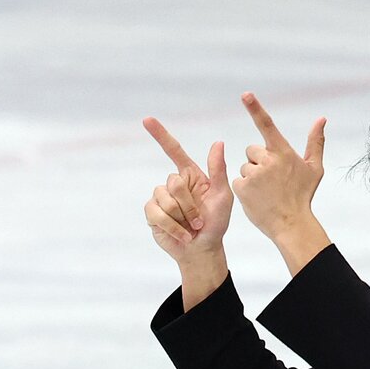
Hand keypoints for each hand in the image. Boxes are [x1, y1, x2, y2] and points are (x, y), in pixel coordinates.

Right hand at [141, 118, 231, 261]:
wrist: (203, 249)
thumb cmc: (217, 223)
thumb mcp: (222, 196)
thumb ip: (218, 171)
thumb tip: (218, 142)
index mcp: (191, 176)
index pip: (174, 151)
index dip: (160, 135)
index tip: (147, 119)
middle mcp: (174, 184)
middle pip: (173, 182)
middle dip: (188, 205)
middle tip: (199, 220)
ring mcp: (161, 198)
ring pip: (165, 199)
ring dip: (182, 218)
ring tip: (191, 228)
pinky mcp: (152, 213)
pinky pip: (157, 213)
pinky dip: (173, 227)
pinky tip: (182, 234)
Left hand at [232, 92, 329, 267]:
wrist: (292, 224)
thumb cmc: (304, 195)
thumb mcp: (314, 168)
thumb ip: (316, 142)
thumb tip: (322, 119)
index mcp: (284, 153)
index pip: (267, 125)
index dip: (255, 108)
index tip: (245, 94)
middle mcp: (268, 161)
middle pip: (252, 150)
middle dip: (259, 162)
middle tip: (273, 181)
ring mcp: (254, 174)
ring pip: (245, 166)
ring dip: (253, 177)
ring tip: (267, 192)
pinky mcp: (242, 187)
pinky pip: (238, 180)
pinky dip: (246, 189)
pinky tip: (258, 198)